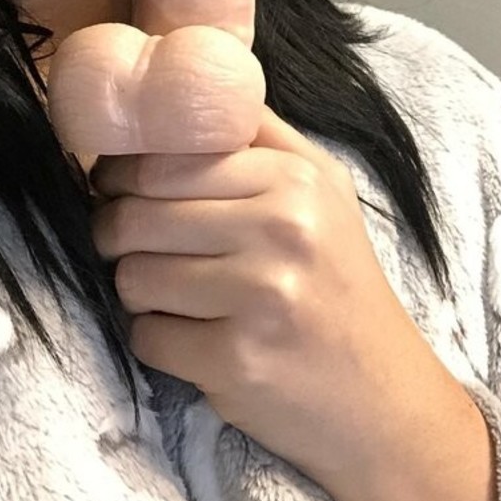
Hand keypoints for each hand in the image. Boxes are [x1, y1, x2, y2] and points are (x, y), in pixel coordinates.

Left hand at [88, 104, 437, 485]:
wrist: (385, 402)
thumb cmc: (338, 286)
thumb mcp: (321, 190)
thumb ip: (255, 136)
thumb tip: (172, 98)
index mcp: (293, 177)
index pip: (163, 158)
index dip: (120, 175)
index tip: (116, 190)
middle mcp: (281, 228)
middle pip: (135, 215)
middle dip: (115, 235)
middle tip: (128, 246)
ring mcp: (260, 296)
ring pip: (132, 276)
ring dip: (137, 292)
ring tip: (176, 297)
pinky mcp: (237, 360)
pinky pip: (147, 337)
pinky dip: (158, 342)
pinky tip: (195, 339)